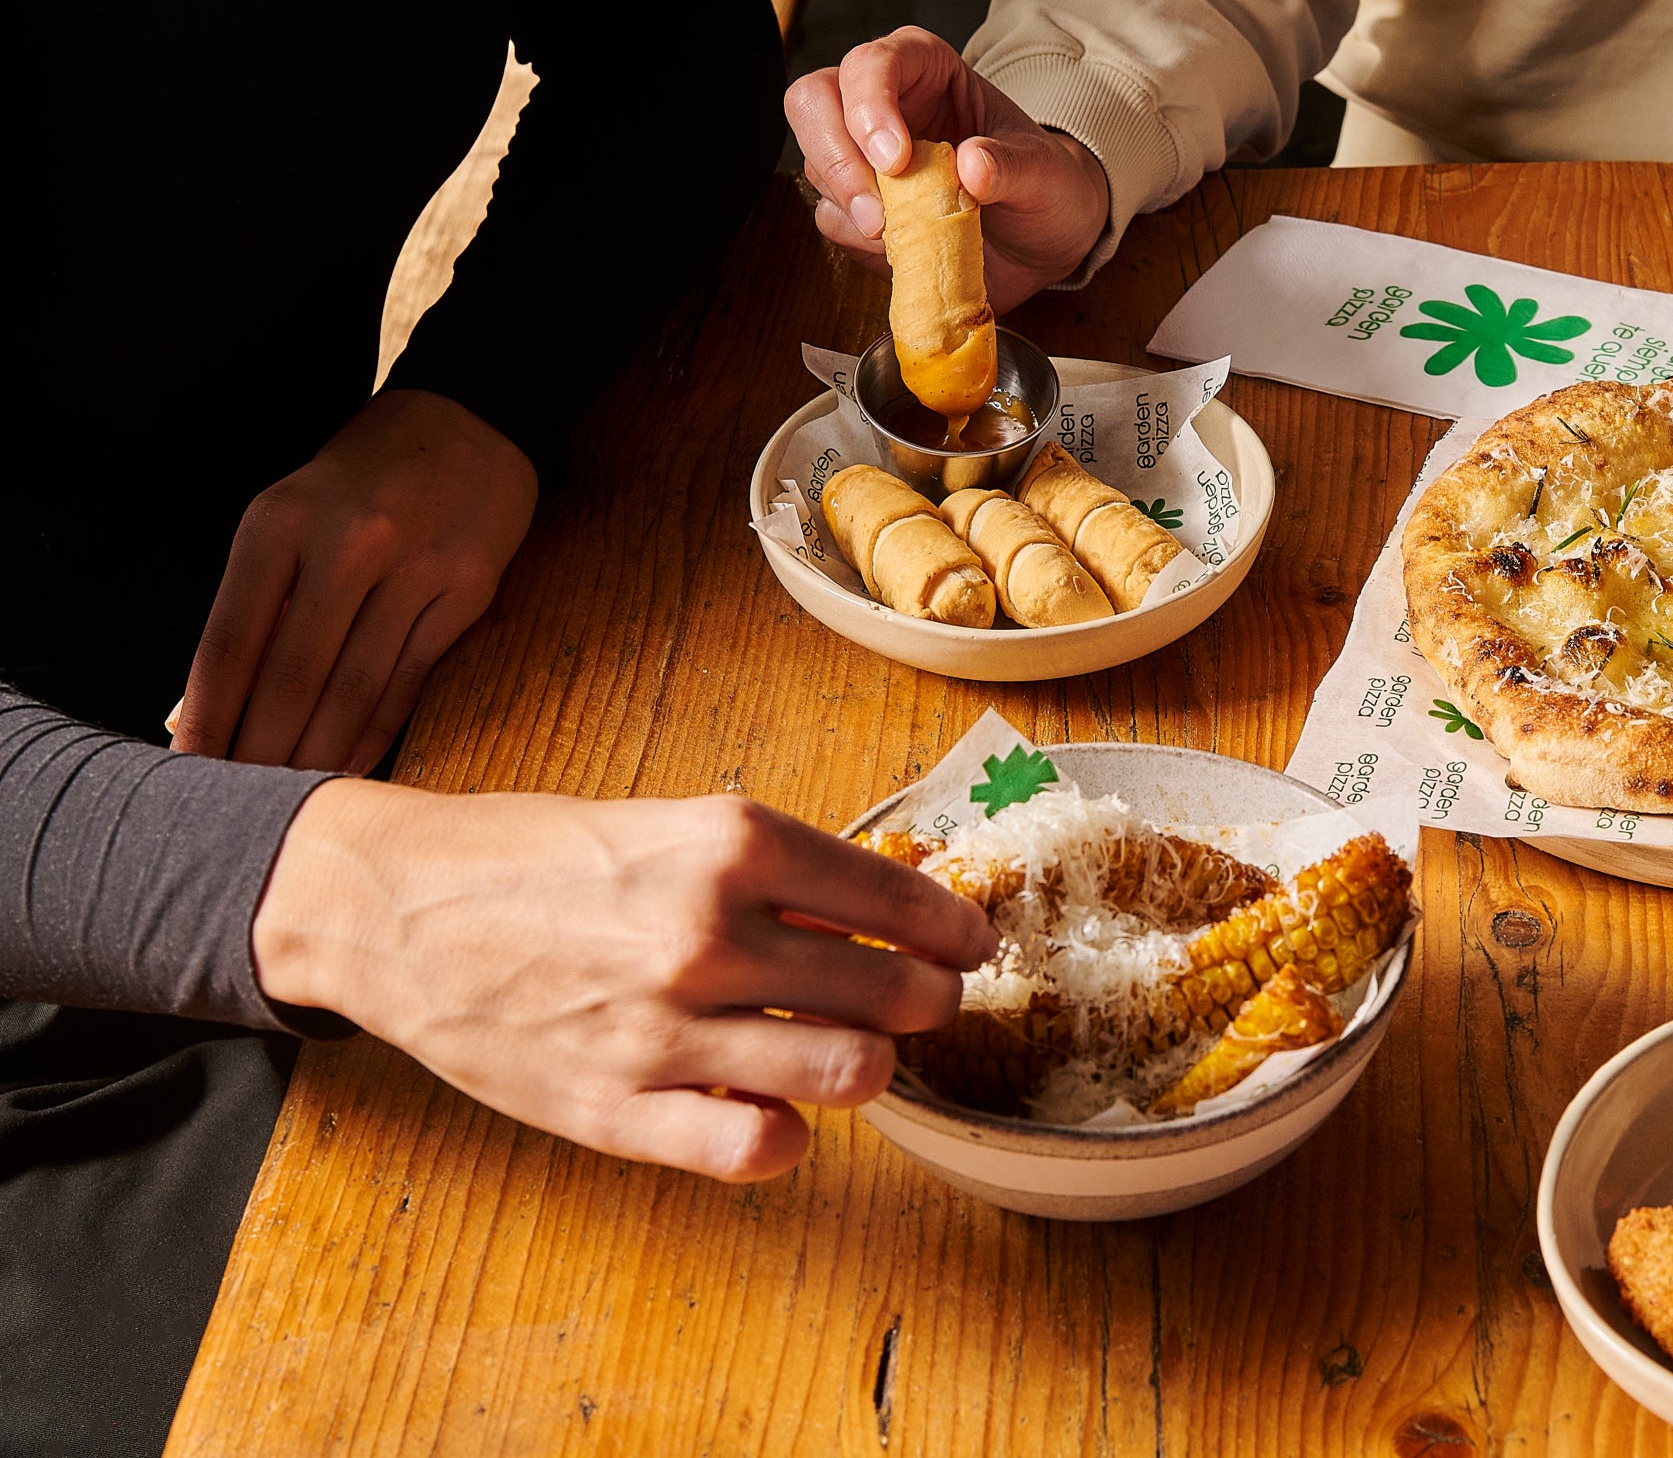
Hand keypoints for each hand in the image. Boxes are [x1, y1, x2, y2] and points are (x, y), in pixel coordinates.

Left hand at [173, 390, 536, 772]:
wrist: (467, 422)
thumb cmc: (361, 480)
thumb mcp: (289, 514)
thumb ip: (258, 601)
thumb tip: (211, 705)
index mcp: (281, 522)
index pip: (231, 642)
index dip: (208, 716)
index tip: (190, 769)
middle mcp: (348, 543)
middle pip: (290, 676)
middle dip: (260, 751)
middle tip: (241, 802)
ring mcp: (414, 569)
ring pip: (353, 688)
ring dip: (317, 754)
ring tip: (292, 796)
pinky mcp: (466, 591)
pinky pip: (408, 681)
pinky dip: (374, 732)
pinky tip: (351, 762)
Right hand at [255, 783, 999, 1181]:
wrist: (399, 909)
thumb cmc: (545, 861)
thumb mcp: (675, 826)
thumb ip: (784, 872)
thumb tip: (900, 907)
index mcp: (732, 845)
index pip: (904, 903)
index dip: (957, 932)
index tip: (969, 944)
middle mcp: (710, 934)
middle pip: (898, 995)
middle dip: (928, 1003)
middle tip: (919, 1001)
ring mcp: (666, 1029)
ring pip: (849, 1073)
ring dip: (870, 1067)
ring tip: (850, 1051)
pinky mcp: (619, 1110)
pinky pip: (759, 1148)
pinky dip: (788, 1135)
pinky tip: (775, 1108)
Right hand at [785, 26, 1111, 308]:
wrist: (1043, 240)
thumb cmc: (1045, 187)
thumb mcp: (1045, 172)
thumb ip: (1013, 165)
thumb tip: (972, 165)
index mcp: (926, 69)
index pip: (872, 63)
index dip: (871, 105)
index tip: (896, 160)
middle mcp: (883, 104)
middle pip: (814, 102)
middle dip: (838, 158)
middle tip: (879, 214)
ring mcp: (863, 156)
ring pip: (817, 164)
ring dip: (853, 208)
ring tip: (914, 235)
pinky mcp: (857, 207)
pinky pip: (832, 219)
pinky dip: (861, 242)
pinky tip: (908, 248)